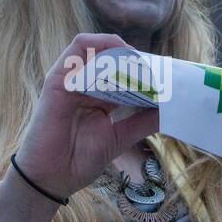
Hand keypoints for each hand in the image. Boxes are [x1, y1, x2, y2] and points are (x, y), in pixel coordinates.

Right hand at [15, 33, 160, 200]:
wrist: (51, 178)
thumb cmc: (79, 160)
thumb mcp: (120, 138)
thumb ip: (142, 123)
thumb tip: (169, 110)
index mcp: (99, 97)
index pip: (125, 74)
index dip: (145, 70)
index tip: (167, 77)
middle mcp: (86, 85)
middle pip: (115, 59)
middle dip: (139, 61)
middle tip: (160, 70)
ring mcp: (72, 79)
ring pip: (99, 49)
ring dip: (123, 50)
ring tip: (143, 64)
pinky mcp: (59, 77)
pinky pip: (78, 47)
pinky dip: (101, 43)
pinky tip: (121, 54)